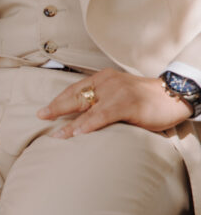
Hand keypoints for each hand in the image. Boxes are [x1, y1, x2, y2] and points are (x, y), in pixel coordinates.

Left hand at [38, 69, 192, 137]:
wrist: (174, 96)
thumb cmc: (144, 99)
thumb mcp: (118, 95)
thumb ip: (100, 102)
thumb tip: (78, 119)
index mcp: (103, 79)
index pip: (74, 89)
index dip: (57, 101)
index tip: (42, 112)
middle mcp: (107, 82)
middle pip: (76, 96)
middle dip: (57, 108)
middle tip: (41, 117)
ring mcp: (118, 92)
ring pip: (88, 108)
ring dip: (71, 124)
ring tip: (57, 136)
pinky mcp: (129, 103)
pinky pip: (104, 115)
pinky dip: (90, 124)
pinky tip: (79, 133)